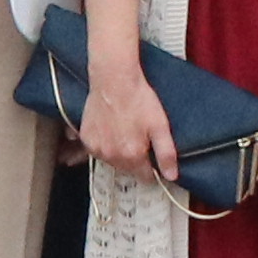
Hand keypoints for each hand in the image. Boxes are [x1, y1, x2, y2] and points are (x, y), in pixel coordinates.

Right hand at [80, 56, 177, 187]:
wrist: (114, 80)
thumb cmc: (138, 99)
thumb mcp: (160, 125)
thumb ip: (166, 154)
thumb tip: (171, 176)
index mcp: (132, 156)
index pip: (145, 177)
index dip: (152, 168)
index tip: (153, 156)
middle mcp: (112, 156)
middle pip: (128, 170)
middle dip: (136, 159)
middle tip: (140, 137)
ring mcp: (96, 148)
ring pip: (113, 161)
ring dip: (119, 152)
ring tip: (125, 130)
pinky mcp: (86, 138)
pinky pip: (98, 150)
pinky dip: (105, 144)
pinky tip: (112, 129)